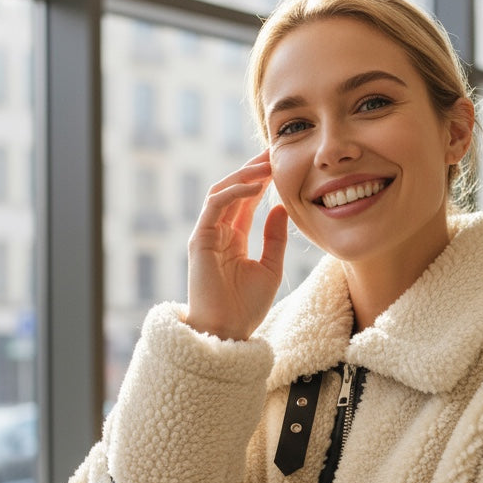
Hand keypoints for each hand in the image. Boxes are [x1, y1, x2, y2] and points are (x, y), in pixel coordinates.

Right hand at [185, 150, 288, 340]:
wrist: (227, 331)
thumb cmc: (247, 308)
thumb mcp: (271, 268)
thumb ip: (276, 238)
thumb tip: (283, 206)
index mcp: (234, 239)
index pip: (247, 200)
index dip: (262, 180)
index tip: (281, 163)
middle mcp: (218, 232)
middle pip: (234, 190)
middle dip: (253, 169)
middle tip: (274, 151)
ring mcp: (207, 234)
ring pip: (222, 191)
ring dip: (245, 175)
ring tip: (267, 165)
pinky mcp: (200, 239)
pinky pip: (216, 205)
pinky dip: (235, 192)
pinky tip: (256, 186)